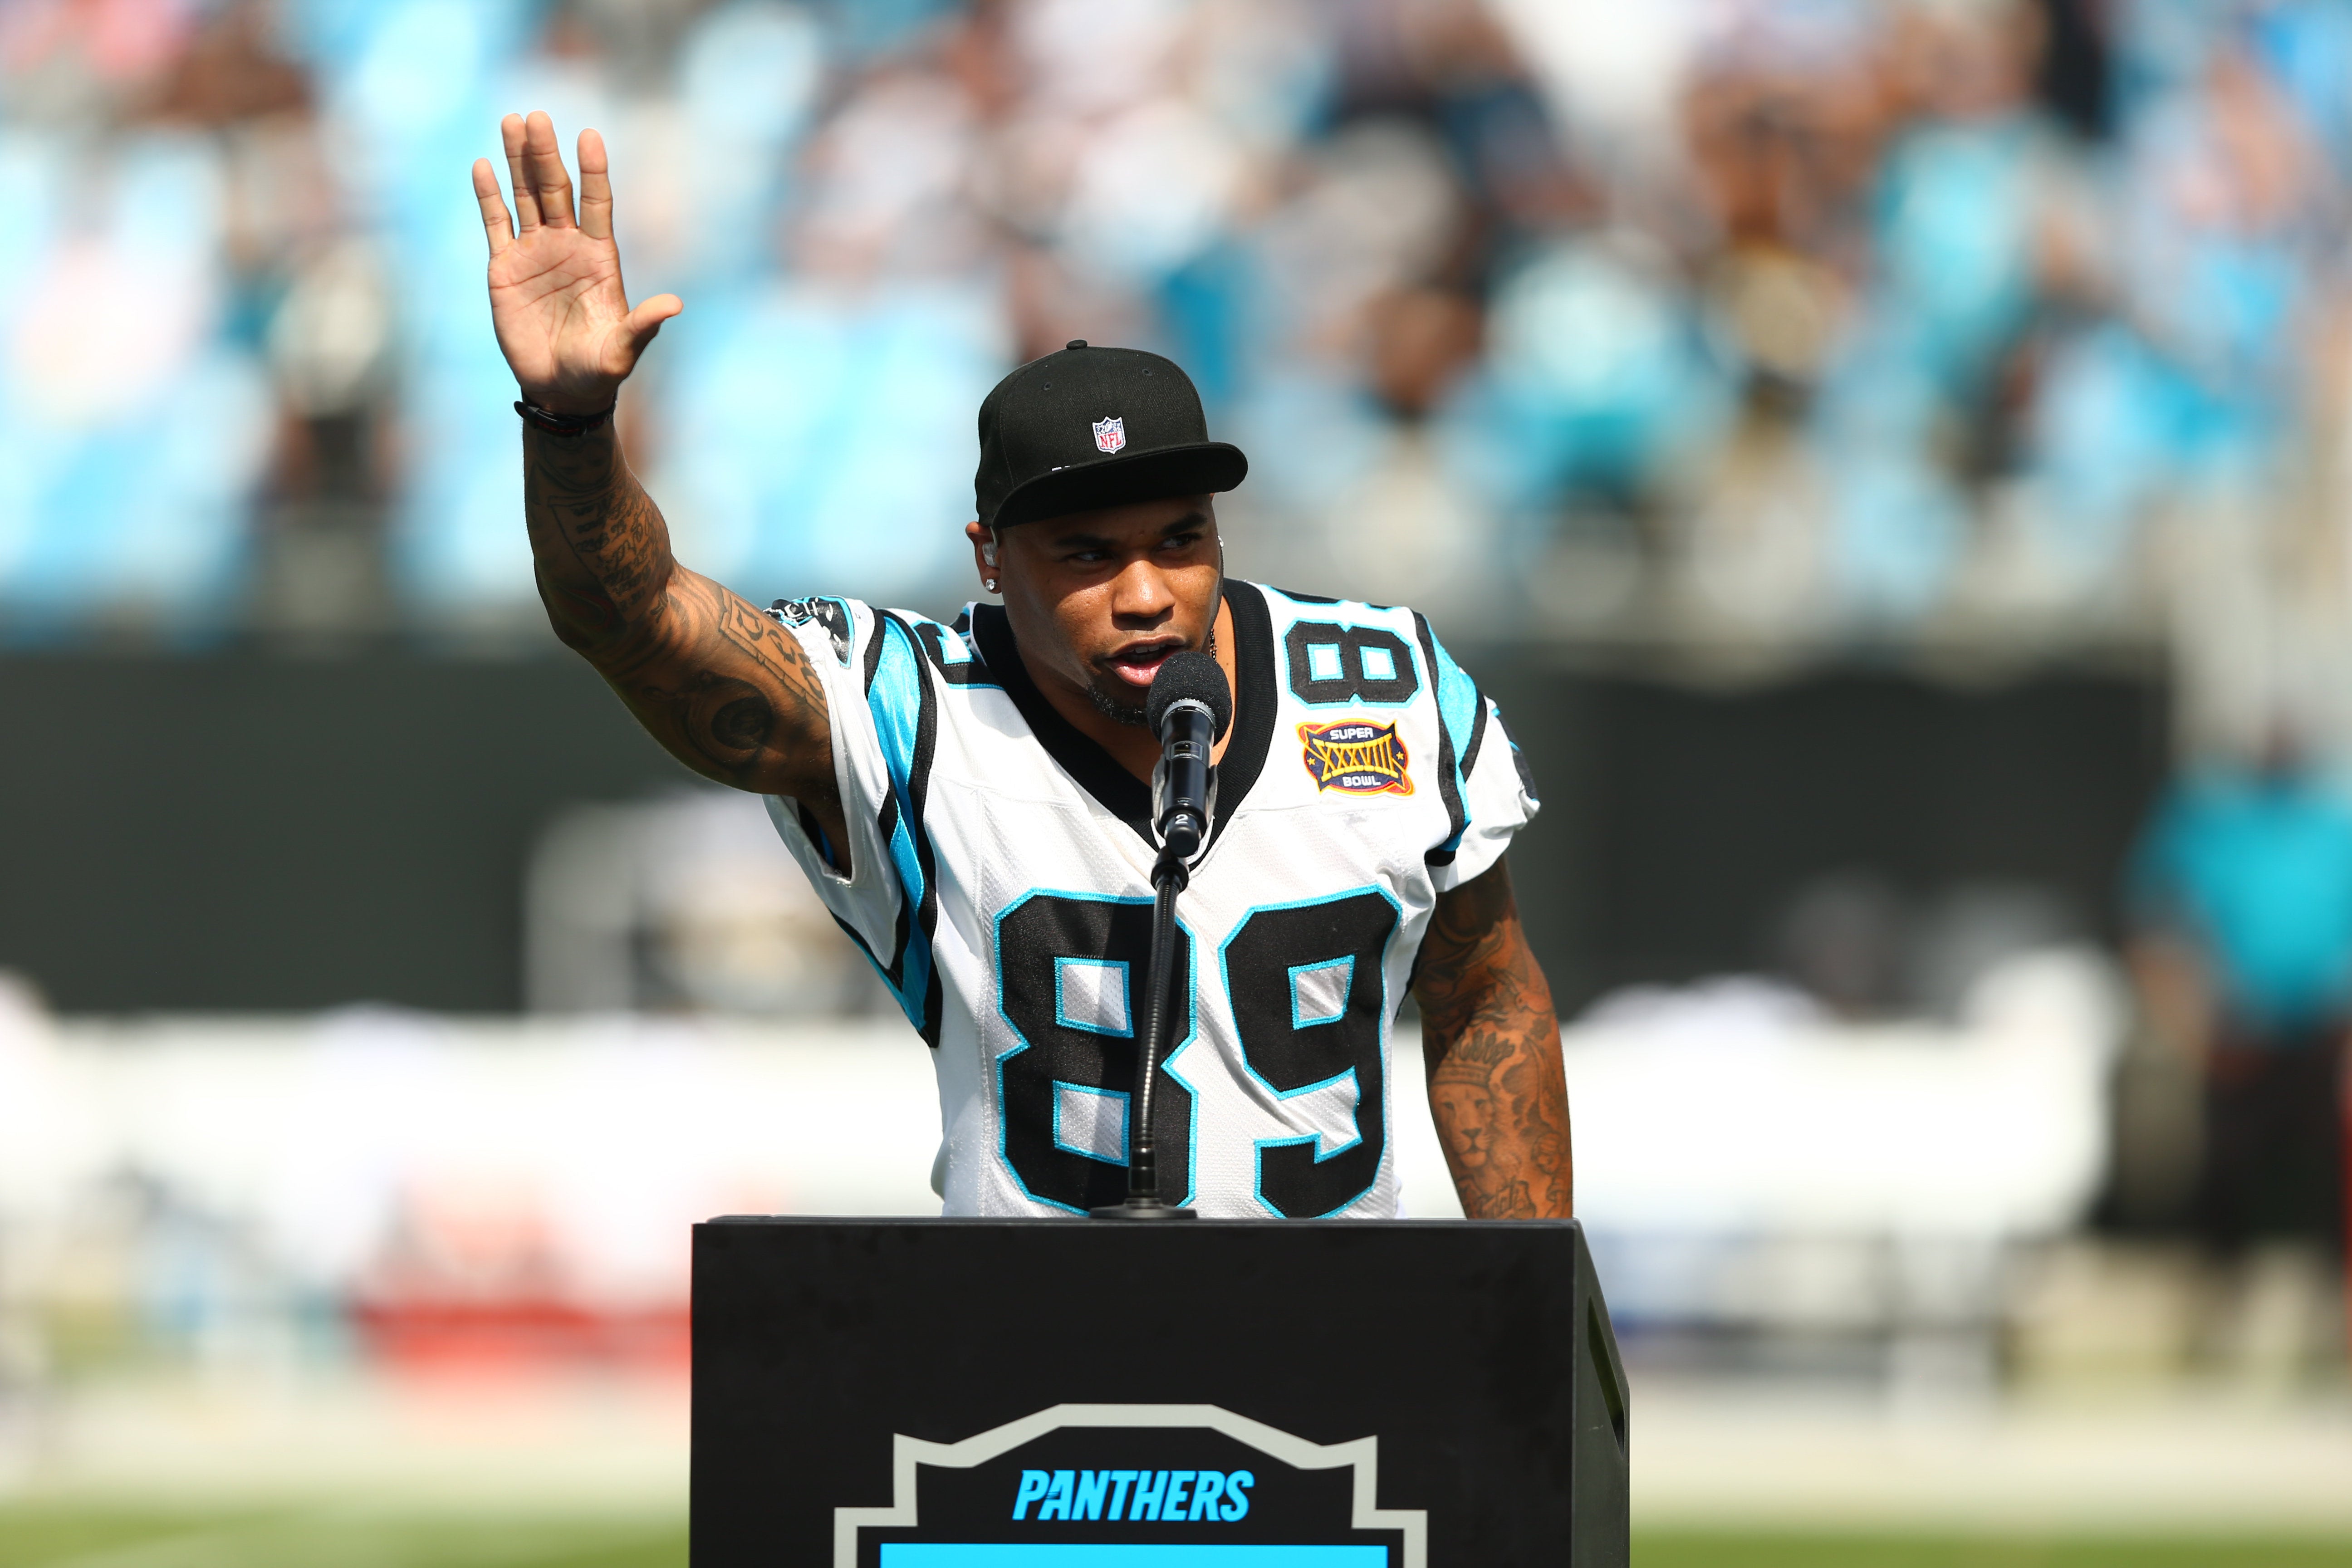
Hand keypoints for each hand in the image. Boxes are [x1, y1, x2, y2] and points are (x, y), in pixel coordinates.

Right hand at [473, 111, 680, 416]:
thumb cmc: (598, 370)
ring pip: (526, 197)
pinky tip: (483, 165)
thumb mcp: (623, 349)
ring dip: (518, 160)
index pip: (596, 204)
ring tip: (513, 120)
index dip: (593, 172)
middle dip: (546, 154)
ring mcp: (535, 253)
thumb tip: (675, 305)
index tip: (590, 136)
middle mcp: (567, 246)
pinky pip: (496, 224)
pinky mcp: (505, 267)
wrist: (561, 389)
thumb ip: (644, 324)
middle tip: (538, 116)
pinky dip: (489, 196)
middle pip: (556, 190)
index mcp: (599, 257)